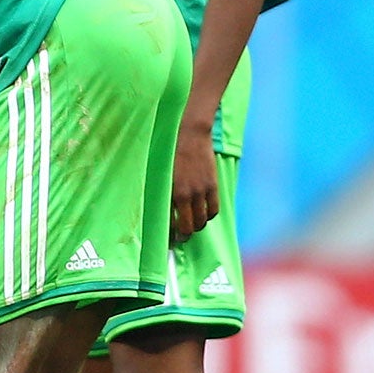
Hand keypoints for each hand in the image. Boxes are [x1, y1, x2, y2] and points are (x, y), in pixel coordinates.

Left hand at [170, 115, 220, 240]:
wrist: (189, 133)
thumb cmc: (168, 150)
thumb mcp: (159, 172)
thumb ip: (162, 191)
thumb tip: (161, 208)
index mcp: (172, 192)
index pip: (172, 222)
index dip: (171, 234)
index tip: (168, 238)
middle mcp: (188, 194)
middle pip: (190, 226)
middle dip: (185, 234)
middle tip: (181, 236)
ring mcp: (202, 191)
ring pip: (203, 220)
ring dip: (198, 226)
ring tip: (192, 225)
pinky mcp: (212, 185)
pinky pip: (214, 209)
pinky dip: (209, 216)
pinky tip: (203, 215)